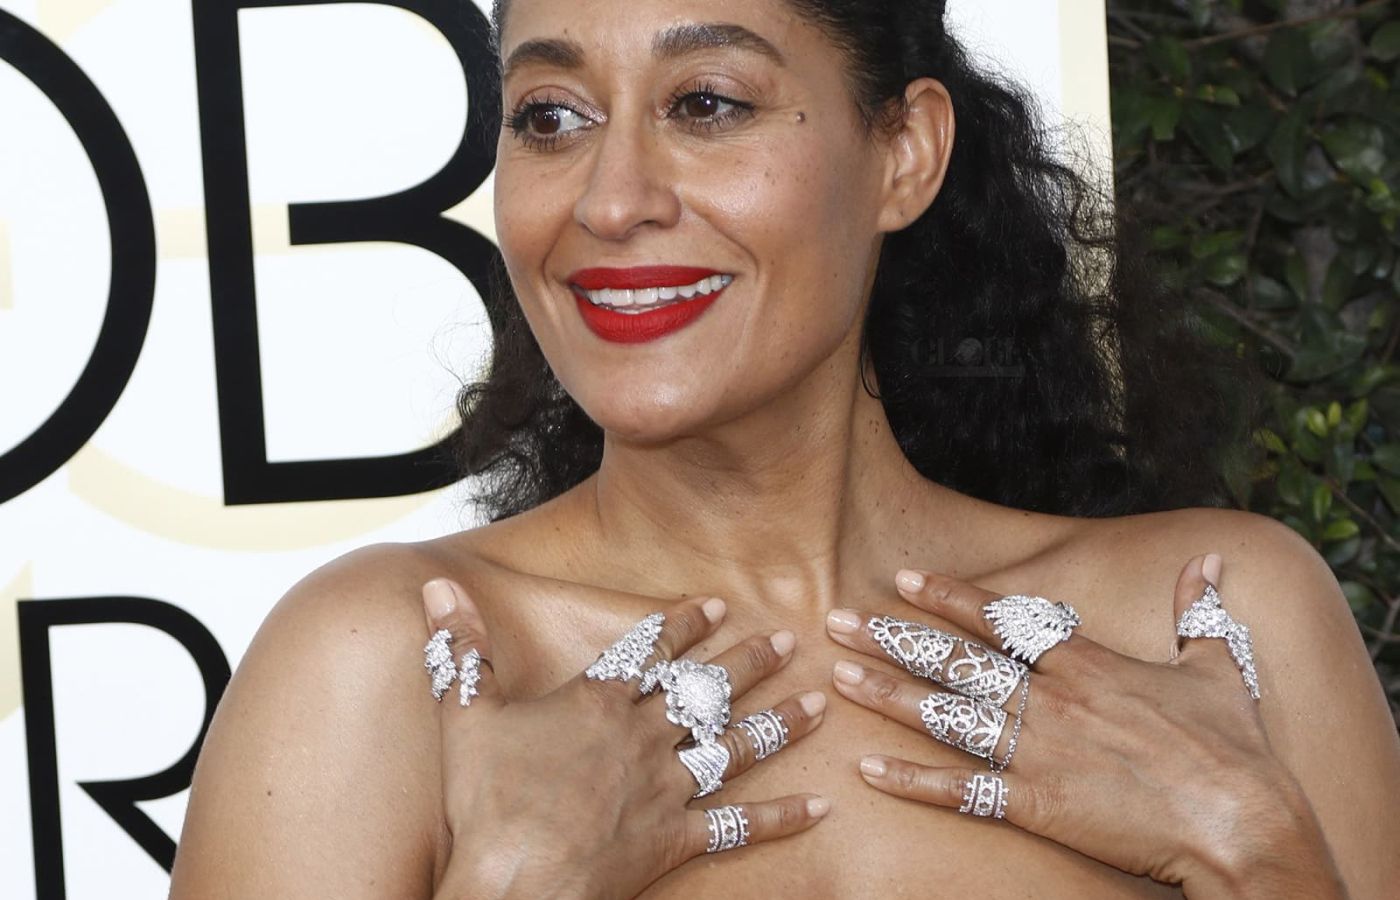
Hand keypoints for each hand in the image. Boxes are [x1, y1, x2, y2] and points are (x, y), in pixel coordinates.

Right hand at [420, 579, 830, 899]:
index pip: (647, 651)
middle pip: (705, 692)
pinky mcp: (674, 841)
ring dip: (779, 724)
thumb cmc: (488, 804)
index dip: (682, 624)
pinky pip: (738, 827)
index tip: (715, 603)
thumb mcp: (464, 717)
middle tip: (787, 640)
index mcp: (596, 703)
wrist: (514, 885)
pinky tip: (819, 807)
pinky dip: (782, 818)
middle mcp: (640, 738)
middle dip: (748, 662)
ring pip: (735, 747)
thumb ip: (460, 650)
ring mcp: (663, 790)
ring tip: (819, 703)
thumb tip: (438, 587)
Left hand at [822, 555, 1345, 897]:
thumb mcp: (1218, 669)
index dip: (949, 598)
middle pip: (956, 662)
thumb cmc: (1234, 750)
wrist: (1242, 822)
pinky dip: (914, 781)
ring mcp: (1040, 751)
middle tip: (838, 621)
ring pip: (947, 716)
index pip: (1002, 620)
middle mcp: (1051, 700)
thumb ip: (1198, 613)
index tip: (903, 579)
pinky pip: (962, 790)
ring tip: (840, 678)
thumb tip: (1210, 562)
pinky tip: (869, 770)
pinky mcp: (1037, 804)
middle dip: (893, 639)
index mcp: (1087, 664)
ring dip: (888, 696)